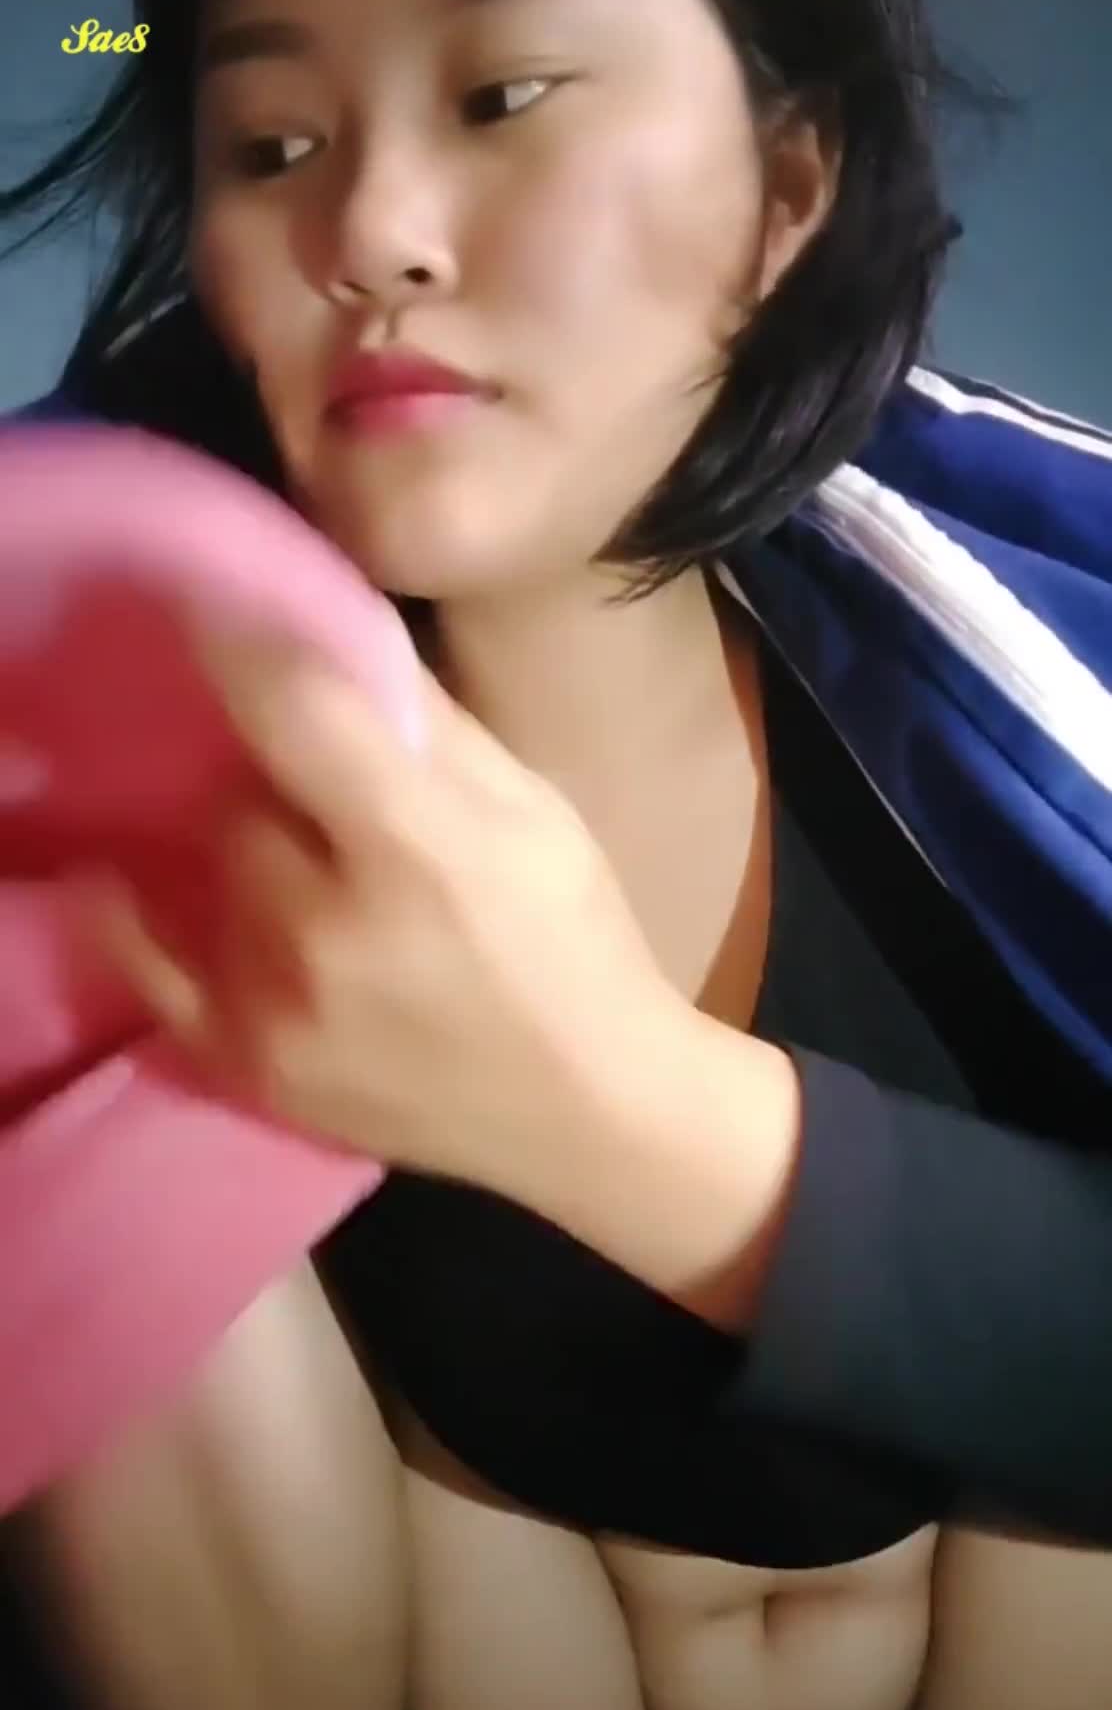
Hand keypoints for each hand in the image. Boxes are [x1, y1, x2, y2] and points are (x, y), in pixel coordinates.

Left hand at [91, 627, 681, 1212]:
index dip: (239, 642)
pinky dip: (137, 917)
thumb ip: (433, 725)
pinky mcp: (248, 1067)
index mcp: (418, 847)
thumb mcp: (535, 810)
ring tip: (311, 878)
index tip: (210, 598)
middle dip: (281, 785)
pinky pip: (150, 965)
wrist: (586, 1110)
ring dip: (248, 856)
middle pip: (241, 800)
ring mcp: (276, 1006)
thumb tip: (339, 632)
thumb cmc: (574, 942)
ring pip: (211, 871)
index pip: (289, 709)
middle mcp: (328, 926)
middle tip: (331, 803)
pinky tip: (125, 881)